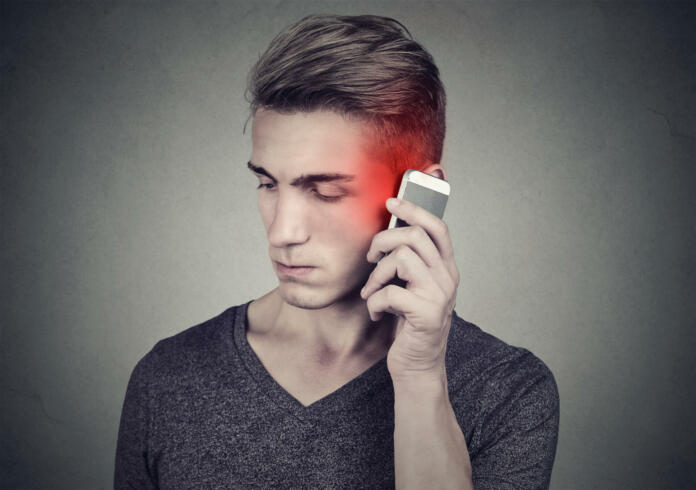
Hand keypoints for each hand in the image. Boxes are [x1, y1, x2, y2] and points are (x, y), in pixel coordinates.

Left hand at [360, 197, 459, 383]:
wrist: (418, 366)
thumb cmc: (411, 324)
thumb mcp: (413, 287)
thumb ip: (409, 262)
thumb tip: (386, 234)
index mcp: (446, 268)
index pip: (437, 227)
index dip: (414, 209)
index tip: (392, 201)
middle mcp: (448, 278)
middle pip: (415, 236)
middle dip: (383, 241)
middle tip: (371, 258)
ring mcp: (440, 296)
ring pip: (401, 258)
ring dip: (377, 275)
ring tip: (372, 292)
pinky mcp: (427, 315)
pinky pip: (390, 293)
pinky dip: (374, 303)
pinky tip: (376, 314)